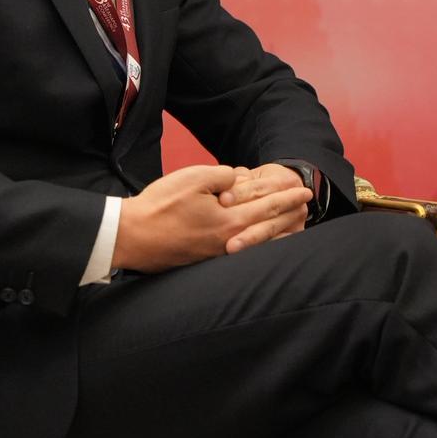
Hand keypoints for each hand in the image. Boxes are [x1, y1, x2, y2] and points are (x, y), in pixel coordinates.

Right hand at [111, 164, 311, 272]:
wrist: (129, 237)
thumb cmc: (160, 206)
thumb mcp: (194, 179)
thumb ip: (223, 177)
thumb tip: (238, 180)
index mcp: (230, 222)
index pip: (269, 207)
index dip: (289, 197)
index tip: (306, 191)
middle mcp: (229, 243)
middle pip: (268, 227)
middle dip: (289, 215)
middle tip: (307, 207)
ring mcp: (216, 255)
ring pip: (256, 243)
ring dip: (277, 232)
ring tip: (292, 226)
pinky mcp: (203, 260)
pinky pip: (240, 251)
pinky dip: (256, 244)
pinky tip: (258, 241)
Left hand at [219, 163, 310, 243]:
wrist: (283, 195)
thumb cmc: (260, 185)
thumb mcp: (252, 175)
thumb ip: (240, 178)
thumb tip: (228, 187)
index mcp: (285, 181)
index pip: (260, 187)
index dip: (241, 192)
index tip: (223, 199)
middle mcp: (295, 201)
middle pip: (268, 210)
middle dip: (245, 215)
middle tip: (225, 225)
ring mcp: (294, 222)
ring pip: (270, 229)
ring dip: (250, 239)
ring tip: (231, 246)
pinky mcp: (290, 236)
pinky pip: (274, 244)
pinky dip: (258, 249)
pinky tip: (243, 255)